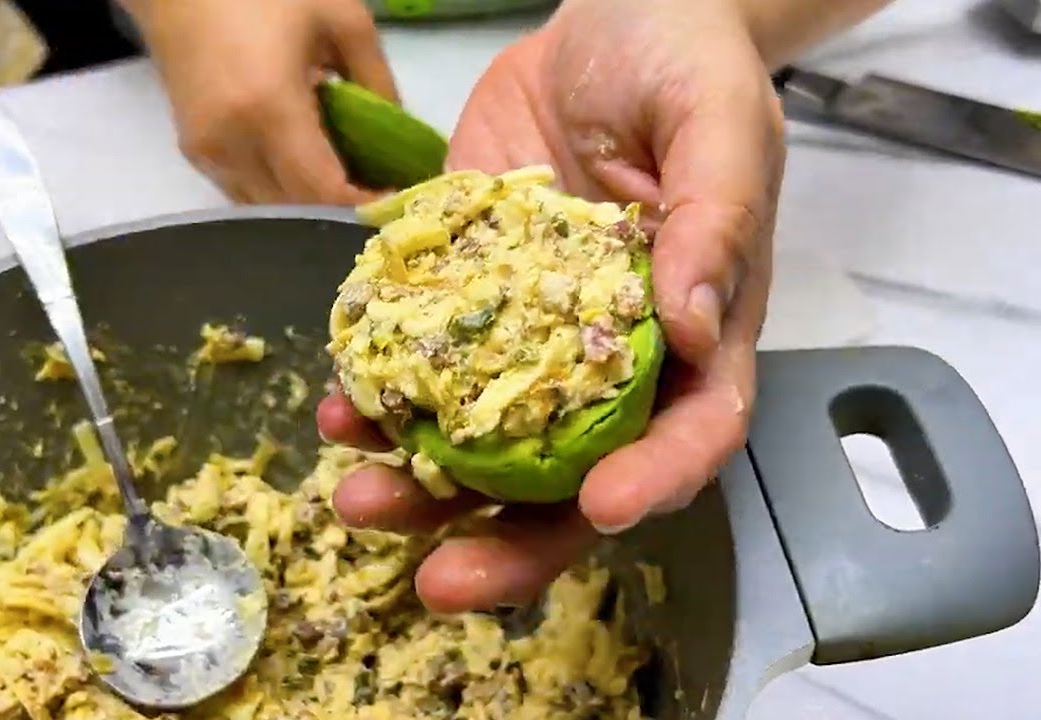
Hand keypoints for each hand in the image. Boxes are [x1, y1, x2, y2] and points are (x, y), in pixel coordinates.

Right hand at [126, 0, 396, 203]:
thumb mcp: (340, 17)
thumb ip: (377, 78)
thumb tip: (398, 132)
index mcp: (270, 108)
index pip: (323, 191)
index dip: (363, 205)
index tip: (395, 198)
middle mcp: (233, 144)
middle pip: (297, 210)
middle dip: (339, 209)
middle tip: (375, 191)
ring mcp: (208, 154)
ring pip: (269, 210)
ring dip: (308, 205)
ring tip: (343, 180)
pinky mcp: (194, 153)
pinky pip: (246, 193)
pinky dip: (280, 191)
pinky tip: (302, 165)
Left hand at [318, 0, 784, 612]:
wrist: (602, 23)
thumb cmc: (683, 63)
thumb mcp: (716, 120)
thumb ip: (717, 217)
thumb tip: (700, 326)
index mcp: (698, 332)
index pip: (694, 433)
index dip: (654, 482)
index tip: (599, 508)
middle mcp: (611, 357)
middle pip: (572, 480)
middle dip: (509, 543)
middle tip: (439, 581)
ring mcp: (529, 335)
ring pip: (482, 444)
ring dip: (420, 486)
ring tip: (356, 493)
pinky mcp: (464, 299)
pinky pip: (422, 366)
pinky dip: (379, 398)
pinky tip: (340, 406)